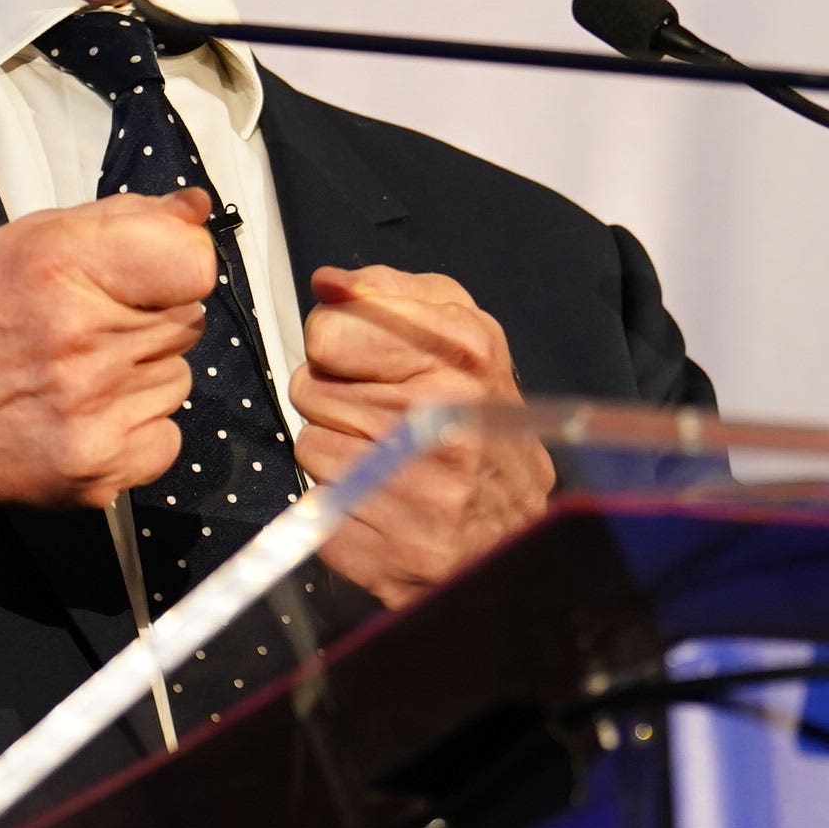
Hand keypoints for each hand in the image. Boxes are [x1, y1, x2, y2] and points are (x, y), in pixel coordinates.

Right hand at [0, 193, 216, 538]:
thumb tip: (196, 211)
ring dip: (144, 374)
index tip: (156, 272)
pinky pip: (169, 436)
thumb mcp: (27, 242)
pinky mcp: (104, 466)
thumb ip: (120, 218)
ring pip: (180, 377)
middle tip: (94, 328)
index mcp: (59, 268)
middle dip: (153, 317)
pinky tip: (91, 416)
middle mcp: (80, 340)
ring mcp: (94, 410)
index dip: (181, 263)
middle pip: (189, 319)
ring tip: (84, 374)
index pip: (192, 263)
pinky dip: (139, 429)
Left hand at [290, 265, 553, 605]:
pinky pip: (315, 499)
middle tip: (386, 416)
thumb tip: (329, 282)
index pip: (330, 330)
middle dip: (338, 398)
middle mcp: (445, 416)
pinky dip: (340, 499)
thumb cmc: (482, 425)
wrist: (519, 531)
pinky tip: (382, 498)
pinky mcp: (392, 545)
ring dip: (337, 450)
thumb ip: (389, 294)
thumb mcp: (460, 337)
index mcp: (464, 353)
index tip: (365, 359)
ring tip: (388, 457)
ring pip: (309, 442)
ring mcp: (420, 485)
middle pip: (311, 385)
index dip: (338, 344)